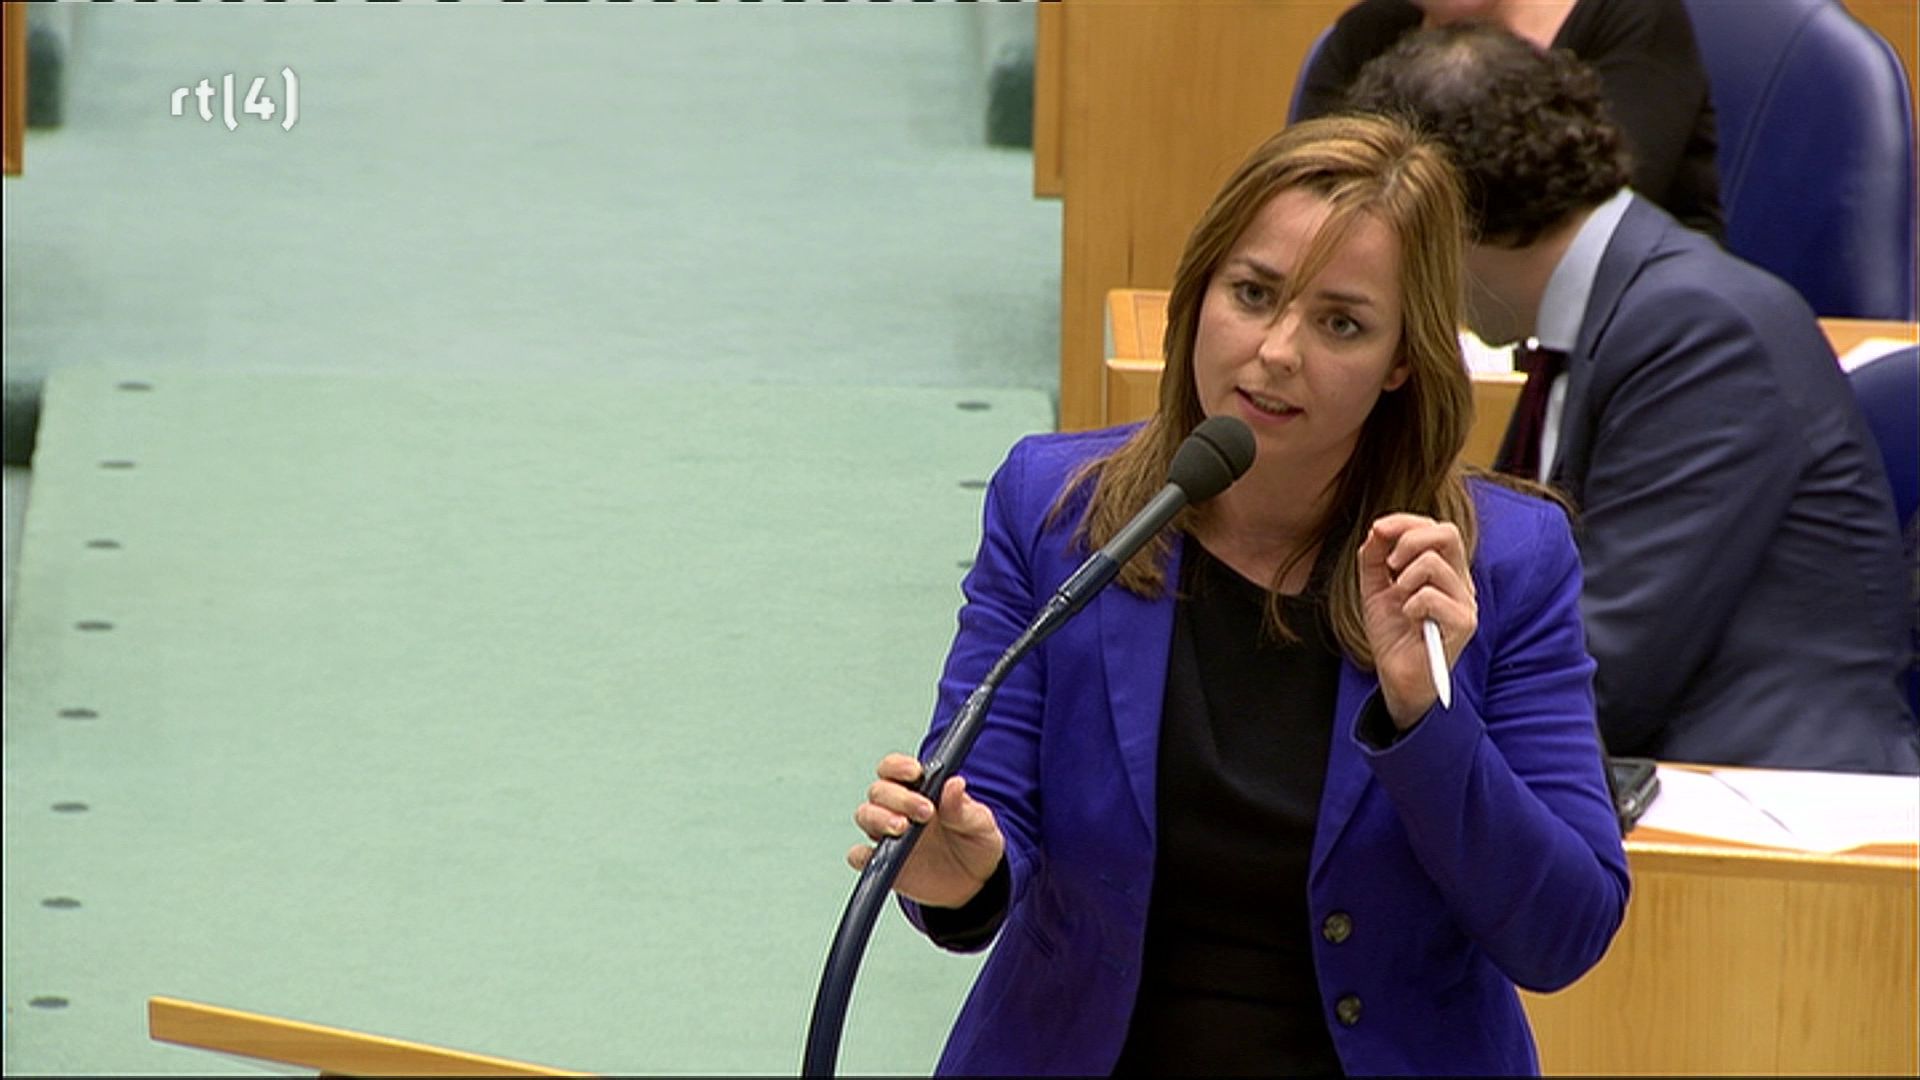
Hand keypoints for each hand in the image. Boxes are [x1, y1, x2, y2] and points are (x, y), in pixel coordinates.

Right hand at [847, 753, 1005, 908]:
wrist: (976, 883)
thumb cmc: (975, 844)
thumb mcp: (979, 823)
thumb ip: (963, 806)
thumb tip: (954, 782)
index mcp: (920, 790)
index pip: (894, 768)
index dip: (898, 766)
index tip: (915, 772)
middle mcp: (898, 809)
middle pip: (879, 791)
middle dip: (898, 798)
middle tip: (924, 812)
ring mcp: (888, 836)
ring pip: (865, 816)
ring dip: (879, 818)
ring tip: (902, 829)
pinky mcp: (883, 864)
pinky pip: (859, 856)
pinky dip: (862, 854)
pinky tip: (883, 856)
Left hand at [1358, 513, 1476, 726]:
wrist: (1395, 676)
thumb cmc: (1392, 633)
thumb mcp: (1375, 588)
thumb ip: (1375, 557)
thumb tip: (1378, 528)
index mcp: (1444, 569)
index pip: (1436, 528)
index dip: (1405, 522)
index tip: (1377, 530)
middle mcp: (1460, 582)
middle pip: (1448, 533)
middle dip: (1409, 540)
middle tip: (1390, 566)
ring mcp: (1466, 602)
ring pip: (1433, 563)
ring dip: (1403, 580)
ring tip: (1399, 601)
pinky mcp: (1464, 624)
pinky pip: (1431, 596)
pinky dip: (1410, 604)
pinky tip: (1410, 619)